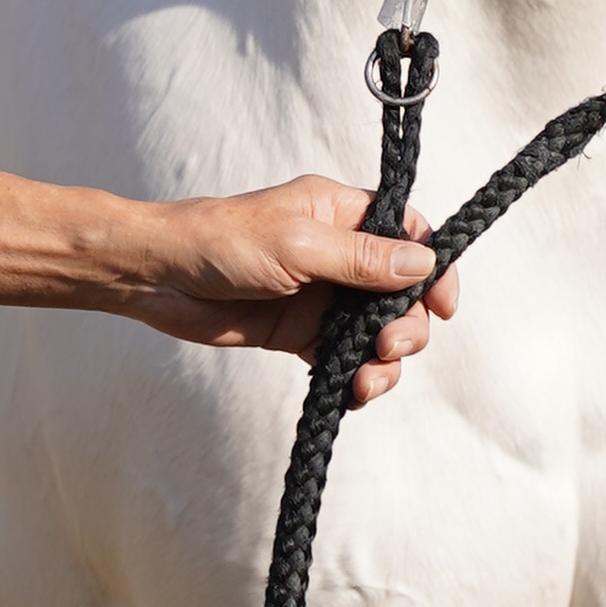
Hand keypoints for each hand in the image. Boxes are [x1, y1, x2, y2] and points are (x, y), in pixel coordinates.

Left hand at [116, 177, 462, 404]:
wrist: (160, 279)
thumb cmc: (221, 241)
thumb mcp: (297, 244)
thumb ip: (360, 258)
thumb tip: (423, 262)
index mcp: (341, 213)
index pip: (408, 234)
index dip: (434, 269)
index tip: (444, 306)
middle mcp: (340, 253)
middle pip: (402, 292)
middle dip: (408, 325)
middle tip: (388, 346)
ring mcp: (322, 296)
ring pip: (378, 330)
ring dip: (385, 360)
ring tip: (367, 380)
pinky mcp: (302, 333)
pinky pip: (346, 359)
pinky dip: (356, 378)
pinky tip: (350, 393)